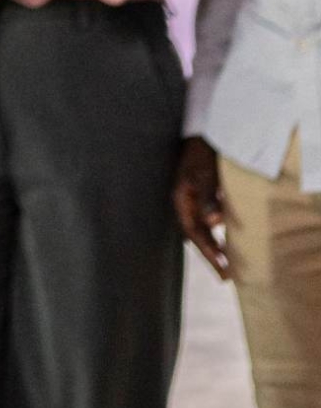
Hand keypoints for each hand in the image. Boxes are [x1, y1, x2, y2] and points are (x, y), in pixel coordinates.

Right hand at [174, 136, 229, 279]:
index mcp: (180, 198)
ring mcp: (190, 197)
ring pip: (199, 226)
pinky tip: (222, 236)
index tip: (222, 267)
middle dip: (209, 253)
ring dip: (212, 243)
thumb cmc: (200, 152)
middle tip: (225, 276)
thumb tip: (212, 223)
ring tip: (226, 261)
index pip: (193, 231)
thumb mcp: (205, 174)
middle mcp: (184, 200)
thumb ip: (208, 197)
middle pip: (195, 232)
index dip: (207, 250)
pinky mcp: (199, 193)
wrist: (201, 131)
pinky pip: (204, 217)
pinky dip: (213, 230)